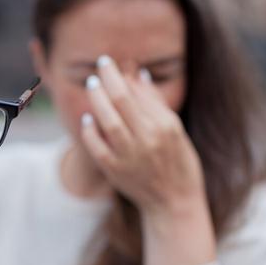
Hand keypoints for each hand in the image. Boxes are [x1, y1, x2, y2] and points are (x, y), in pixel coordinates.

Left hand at [80, 55, 203, 214]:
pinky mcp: (116, 171)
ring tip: (92, 85)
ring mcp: (131, 156)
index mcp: (165, 126)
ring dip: (97, 100)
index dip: (118, 75)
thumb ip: (155, 102)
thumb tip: (138, 74)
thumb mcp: (175, 129)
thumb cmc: (177, 160)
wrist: (174, 201)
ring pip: (108, 121)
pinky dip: (90, 131)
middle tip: (99, 67)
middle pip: (121, 101)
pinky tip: (87, 118)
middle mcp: (149, 139)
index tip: (108, 63)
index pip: (136, 93)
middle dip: (107, 80)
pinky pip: (97, 147)